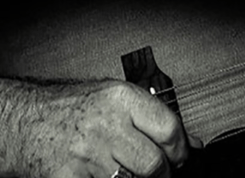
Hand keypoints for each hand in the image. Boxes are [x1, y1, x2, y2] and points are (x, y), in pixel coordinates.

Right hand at [17, 79, 192, 177]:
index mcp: (123, 99)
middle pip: (153, 163)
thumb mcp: (118, 100)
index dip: (181, 149)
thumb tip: (191, 142)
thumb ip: (154, 118)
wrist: (29, 121)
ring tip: (131, 171)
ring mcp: (87, 155)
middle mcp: (106, 125)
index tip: (182, 156)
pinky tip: (108, 176)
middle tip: (161, 171)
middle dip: (162, 173)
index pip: (168, 128)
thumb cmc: (77, 107)